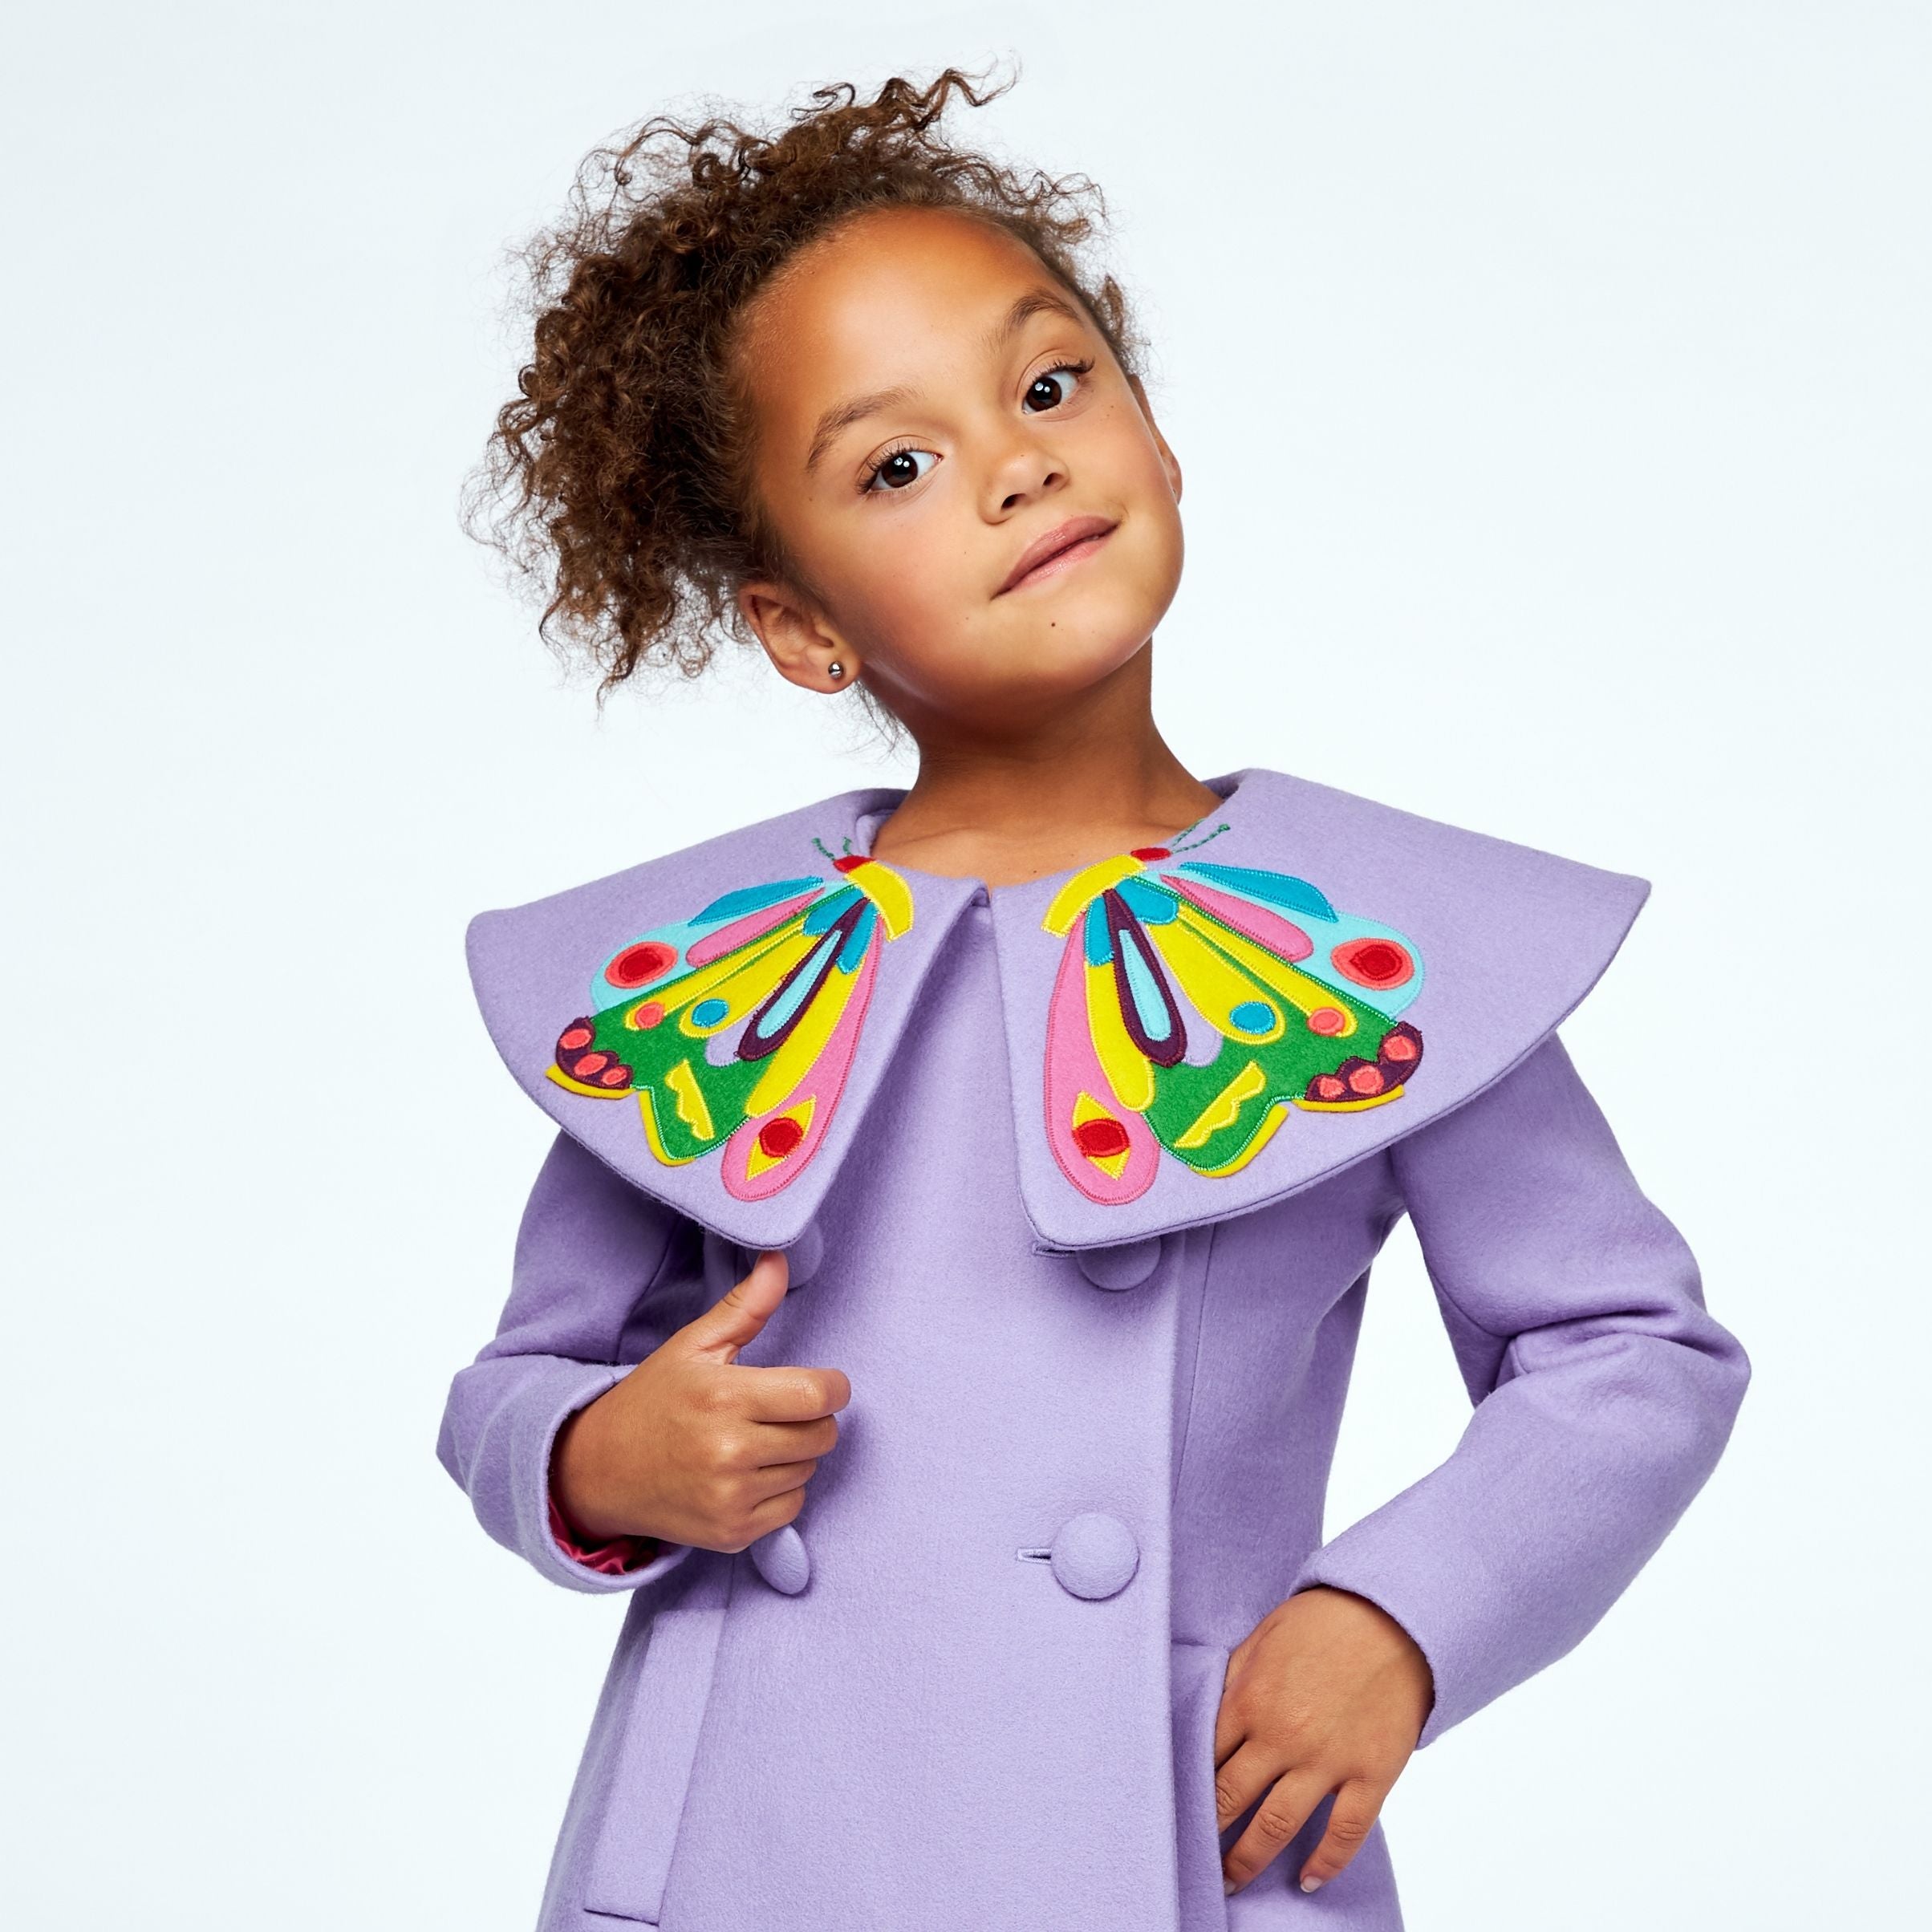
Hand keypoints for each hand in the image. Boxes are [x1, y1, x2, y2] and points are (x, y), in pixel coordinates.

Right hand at [549, 1249, 849, 1552]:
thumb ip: (745, 1307)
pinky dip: (780, 1489)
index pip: (818, 1395)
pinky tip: (747, 1473)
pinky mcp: (732, 1533)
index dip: (833, 1386)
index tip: (822, 1382)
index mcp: (725, 1397)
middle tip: (780, 1410)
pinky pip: (792, 1506)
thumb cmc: (653, 1401)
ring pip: (809, 1469)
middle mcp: (729, 1452)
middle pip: (822, 1435)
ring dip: (795, 1454)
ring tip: (755, 1440)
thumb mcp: (693, 1347)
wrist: (599, 1470)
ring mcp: (730, 1498)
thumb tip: (780, 1261)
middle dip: (813, 1418)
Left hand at [1214, 1585, 1433, 1896]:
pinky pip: (1344, 1832)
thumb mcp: (1262, 1637)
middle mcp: (1282, 1737)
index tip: (1176, 1803)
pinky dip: (1325, 1863)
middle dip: (1209, 1830)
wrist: (1393, 1616)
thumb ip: (1234, 1678)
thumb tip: (1208, 1712)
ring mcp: (1327, 1760)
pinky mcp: (1370, 1774)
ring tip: (1232, 1879)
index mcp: (1249, 1699)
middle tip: (1193, 1852)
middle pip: (1232, 1797)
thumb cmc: (1324, 1619)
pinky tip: (1307, 1880)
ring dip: (1250, 1858)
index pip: (1205, 1757)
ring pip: (1277, 1825)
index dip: (1187, 1784)